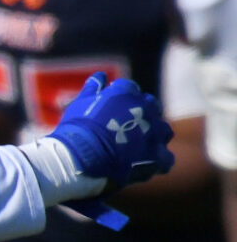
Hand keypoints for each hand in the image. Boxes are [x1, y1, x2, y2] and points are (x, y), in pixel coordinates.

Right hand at [51, 73, 172, 189]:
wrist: (79, 157)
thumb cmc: (76, 130)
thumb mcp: (79, 104)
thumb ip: (92, 89)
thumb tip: (100, 76)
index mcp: (126, 92)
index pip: (130, 89)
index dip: (120, 101)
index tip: (111, 111)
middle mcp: (146, 108)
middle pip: (152, 107)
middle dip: (142, 115)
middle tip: (126, 129)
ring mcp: (154, 132)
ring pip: (163, 131)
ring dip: (154, 136)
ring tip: (139, 147)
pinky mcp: (157, 156)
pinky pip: (166, 159)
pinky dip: (158, 161)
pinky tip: (146, 165)